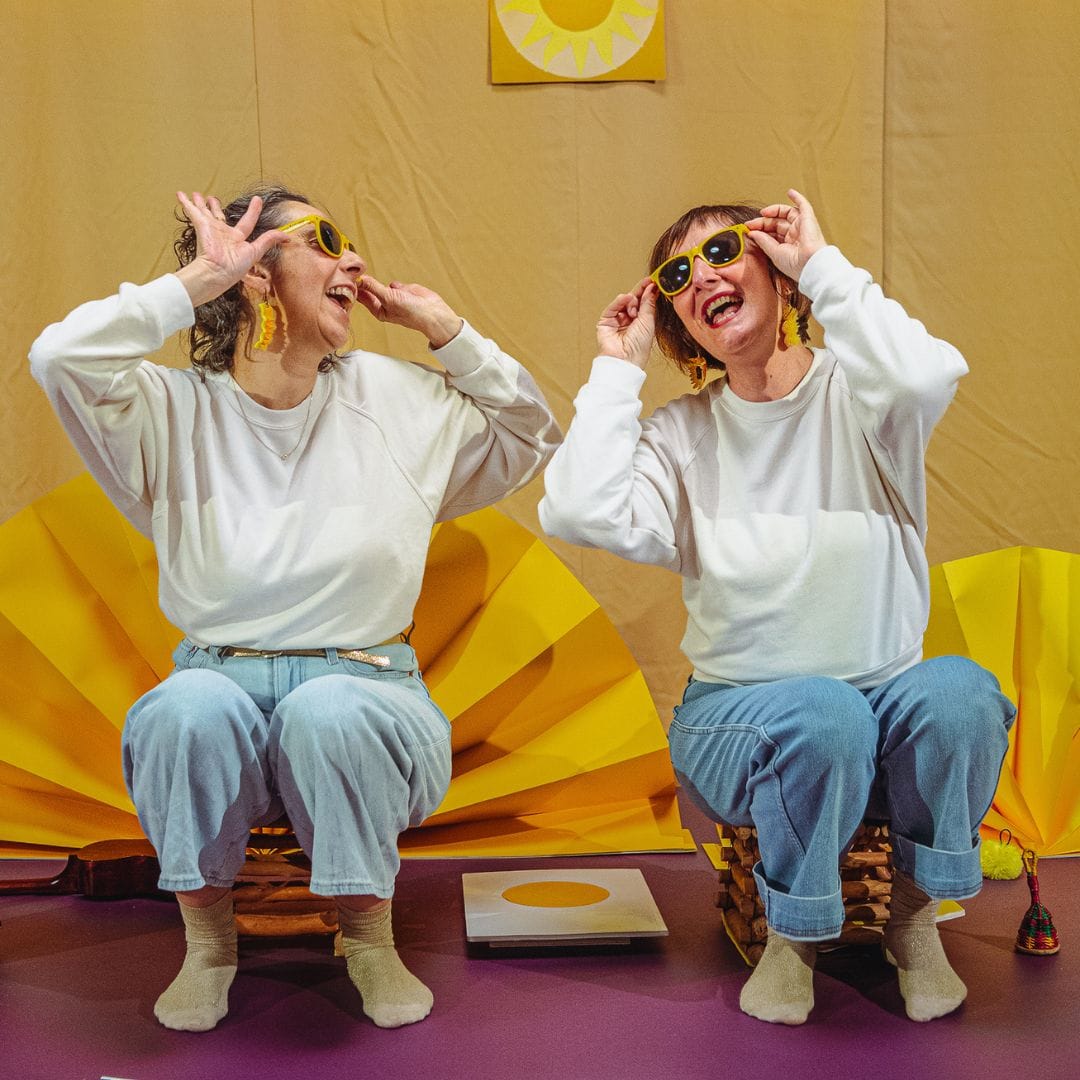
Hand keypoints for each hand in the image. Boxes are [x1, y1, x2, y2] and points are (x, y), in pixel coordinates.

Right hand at [173, 191, 287, 307]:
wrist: (216, 272)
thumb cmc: (234, 267)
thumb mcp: (256, 252)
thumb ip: (269, 241)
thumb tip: (287, 237)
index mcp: (237, 239)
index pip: (247, 222)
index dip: (254, 211)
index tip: (258, 200)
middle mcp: (223, 234)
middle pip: (218, 216)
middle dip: (214, 207)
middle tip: (210, 198)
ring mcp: (211, 230)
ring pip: (204, 212)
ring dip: (200, 204)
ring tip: (196, 195)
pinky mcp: (201, 226)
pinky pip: (192, 212)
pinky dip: (186, 204)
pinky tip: (180, 195)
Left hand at [356, 275, 462, 347]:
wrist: (433, 312)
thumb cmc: (412, 313)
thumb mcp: (389, 298)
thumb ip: (374, 287)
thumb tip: (361, 279)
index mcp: (378, 310)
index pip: (361, 297)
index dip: (355, 288)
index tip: (347, 277)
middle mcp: (384, 304)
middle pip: (368, 290)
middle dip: (363, 282)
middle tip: (352, 270)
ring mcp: (393, 296)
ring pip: (380, 284)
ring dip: (377, 281)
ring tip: (365, 273)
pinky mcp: (402, 290)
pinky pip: (393, 283)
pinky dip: (395, 283)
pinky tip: (397, 286)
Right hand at [597, 278, 656, 369]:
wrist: (625, 360)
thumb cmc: (639, 347)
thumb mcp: (648, 321)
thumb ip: (648, 303)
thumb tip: (651, 288)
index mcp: (642, 322)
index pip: (645, 302)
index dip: (649, 291)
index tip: (655, 281)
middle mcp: (630, 320)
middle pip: (635, 300)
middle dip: (641, 291)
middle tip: (648, 282)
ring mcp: (617, 320)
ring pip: (625, 302)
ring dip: (631, 302)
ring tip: (634, 311)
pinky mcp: (606, 321)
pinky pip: (613, 307)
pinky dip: (620, 301)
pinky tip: (627, 298)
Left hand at [746, 189, 826, 282]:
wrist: (810, 264)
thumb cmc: (796, 265)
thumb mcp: (774, 252)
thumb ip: (763, 241)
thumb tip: (751, 232)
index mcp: (787, 245)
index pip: (771, 233)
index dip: (760, 229)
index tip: (748, 229)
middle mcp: (795, 235)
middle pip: (776, 222)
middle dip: (763, 221)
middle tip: (751, 223)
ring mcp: (801, 226)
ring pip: (786, 213)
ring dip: (774, 210)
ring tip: (763, 212)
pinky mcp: (808, 219)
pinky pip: (803, 205)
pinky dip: (797, 197)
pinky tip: (790, 192)